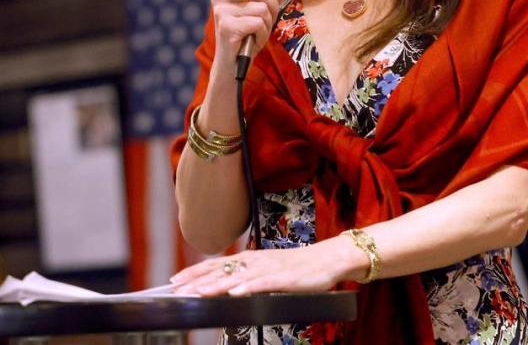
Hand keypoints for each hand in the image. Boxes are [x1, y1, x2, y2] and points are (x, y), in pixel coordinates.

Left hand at [170, 234, 367, 295]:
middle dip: (197, 279)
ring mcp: (270, 268)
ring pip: (238, 277)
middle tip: (174, 288)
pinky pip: (263, 283)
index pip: (217, 265)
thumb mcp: (270, 271)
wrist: (330, 259)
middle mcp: (257, 261)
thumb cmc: (300, 268)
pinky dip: (248, 287)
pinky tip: (235, 293)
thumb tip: (229, 287)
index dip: (195, 271)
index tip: (174, 280)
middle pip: (222, 270)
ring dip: (216, 285)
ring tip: (197, 292)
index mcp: (252, 259)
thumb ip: (250, 277)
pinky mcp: (285, 277)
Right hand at [211, 0, 298, 68]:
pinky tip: (252, 40)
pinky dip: (262, 34)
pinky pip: (258, 23)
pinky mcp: (226, 25)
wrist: (236, 62)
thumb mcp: (267, 6)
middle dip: (272, 10)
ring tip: (255, 33)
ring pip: (263, 9)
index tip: (269, 3)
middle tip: (262, 23)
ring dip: (267, 25)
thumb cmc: (250, 32)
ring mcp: (221, 9)